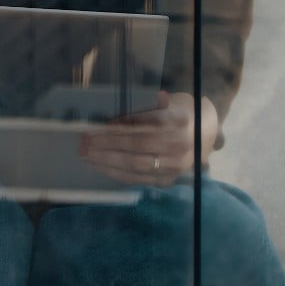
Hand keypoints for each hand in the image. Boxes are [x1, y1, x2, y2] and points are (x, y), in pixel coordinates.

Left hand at [78, 91, 219, 185]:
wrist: (199, 136)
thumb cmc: (175, 117)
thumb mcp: (166, 105)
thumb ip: (144, 108)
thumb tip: (110, 118)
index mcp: (179, 120)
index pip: (145, 123)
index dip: (120, 125)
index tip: (98, 127)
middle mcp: (180, 144)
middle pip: (137, 144)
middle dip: (107, 143)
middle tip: (84, 141)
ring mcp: (174, 165)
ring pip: (134, 163)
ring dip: (106, 159)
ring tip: (86, 154)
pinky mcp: (167, 180)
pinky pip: (136, 178)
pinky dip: (114, 172)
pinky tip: (98, 165)